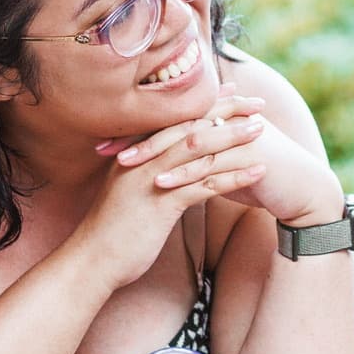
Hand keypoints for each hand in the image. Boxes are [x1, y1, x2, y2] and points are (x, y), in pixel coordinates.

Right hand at [75, 90, 267, 286]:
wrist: (90, 260)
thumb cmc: (112, 231)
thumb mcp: (130, 193)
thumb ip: (150, 175)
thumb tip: (175, 169)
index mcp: (136, 151)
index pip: (178, 118)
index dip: (208, 104)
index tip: (234, 94)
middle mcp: (144, 158)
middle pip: (192, 126)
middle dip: (226, 112)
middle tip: (257, 104)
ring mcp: (152, 178)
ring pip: (200, 150)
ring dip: (234, 139)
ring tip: (262, 130)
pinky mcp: (162, 203)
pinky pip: (205, 186)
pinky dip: (234, 177)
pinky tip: (258, 173)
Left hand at [112, 81, 342, 223]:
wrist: (302, 189)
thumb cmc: (260, 176)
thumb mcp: (224, 163)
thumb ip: (199, 156)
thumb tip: (166, 163)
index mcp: (218, 117)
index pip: (171, 119)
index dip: (139, 131)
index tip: (106, 144)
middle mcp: (226, 119)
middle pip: (175, 124)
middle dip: (139, 138)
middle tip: (106, 151)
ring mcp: (239, 135)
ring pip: (189, 141)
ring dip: (156, 154)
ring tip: (125, 166)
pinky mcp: (250, 155)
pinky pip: (211, 164)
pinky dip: (185, 175)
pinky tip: (161, 186)